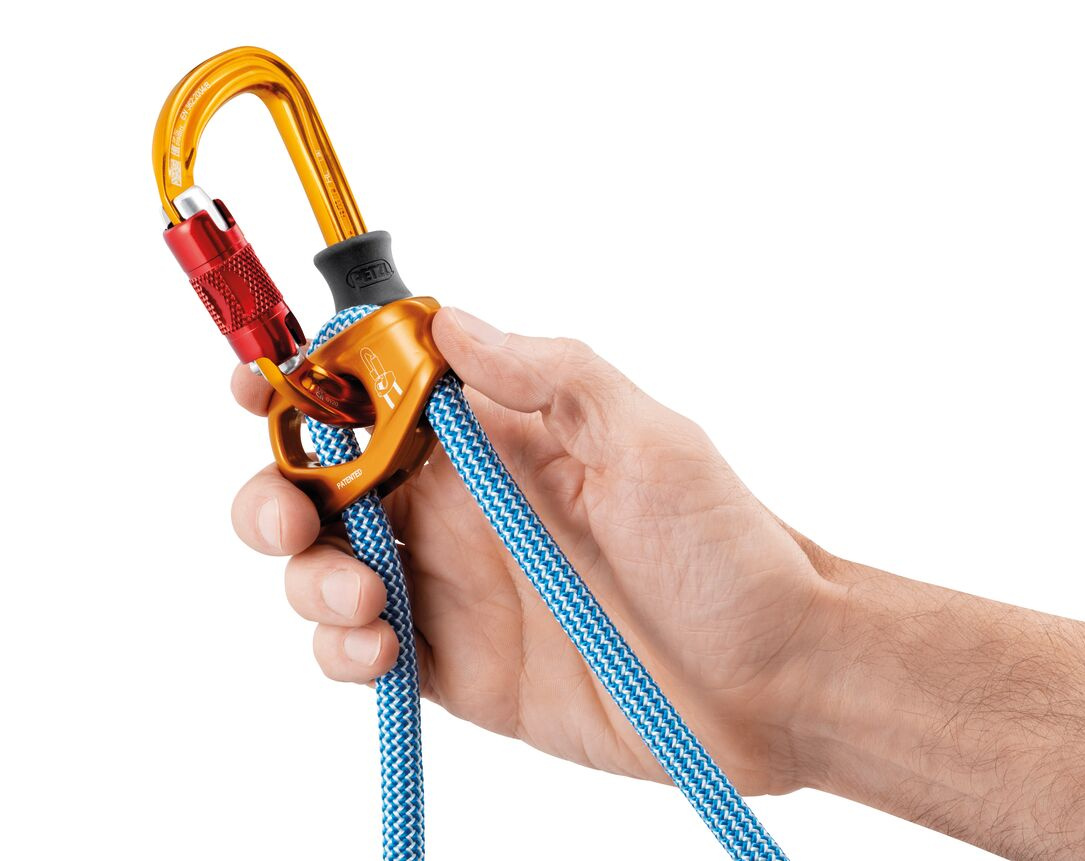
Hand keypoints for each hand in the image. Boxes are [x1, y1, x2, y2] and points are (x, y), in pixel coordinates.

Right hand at [229, 307, 837, 794]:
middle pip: (322, 482)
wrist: (770, 682)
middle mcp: (462, 506)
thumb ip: (549, 377)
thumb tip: (449, 318)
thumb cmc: (724, 551)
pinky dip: (340, 650)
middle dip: (275, 489)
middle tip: (287, 513)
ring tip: (362, 596)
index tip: (256, 386)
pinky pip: (361, 651)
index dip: (304, 382)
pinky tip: (377, 649)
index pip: (374, 393)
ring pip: (324, 567)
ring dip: (307, 575)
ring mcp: (454, 588)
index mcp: (497, 438)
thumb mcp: (649, 441)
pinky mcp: (457, 668)